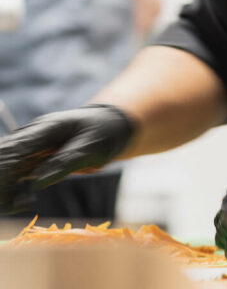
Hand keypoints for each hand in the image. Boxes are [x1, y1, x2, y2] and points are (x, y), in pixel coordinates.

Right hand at [0, 104, 133, 211]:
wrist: (112, 126)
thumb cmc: (104, 132)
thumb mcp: (92, 147)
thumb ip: (66, 161)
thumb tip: (37, 183)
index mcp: (46, 128)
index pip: (14, 148)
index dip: (4, 168)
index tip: (5, 189)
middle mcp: (32, 137)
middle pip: (3, 158)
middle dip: (3, 182)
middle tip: (17, 203)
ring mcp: (31, 148)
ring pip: (5, 169)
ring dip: (6, 189)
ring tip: (21, 204)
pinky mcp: (33, 161)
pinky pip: (14, 177)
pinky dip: (13, 191)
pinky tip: (21, 202)